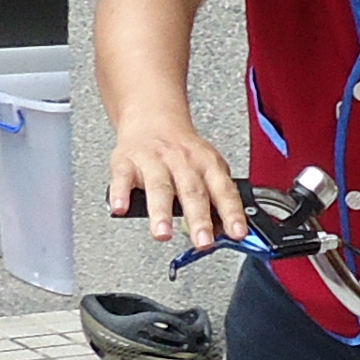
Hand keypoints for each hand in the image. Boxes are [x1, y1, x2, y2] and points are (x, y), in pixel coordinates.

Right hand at [108, 115, 243, 253]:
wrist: (152, 117)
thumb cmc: (182, 151)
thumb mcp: (208, 167)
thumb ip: (216, 199)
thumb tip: (224, 232)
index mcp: (208, 164)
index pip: (224, 191)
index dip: (232, 213)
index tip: (237, 233)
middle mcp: (182, 162)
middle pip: (192, 192)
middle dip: (198, 219)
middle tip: (203, 241)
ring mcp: (153, 161)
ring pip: (159, 187)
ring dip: (161, 212)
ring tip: (163, 234)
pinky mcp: (126, 163)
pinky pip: (122, 179)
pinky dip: (121, 194)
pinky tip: (121, 208)